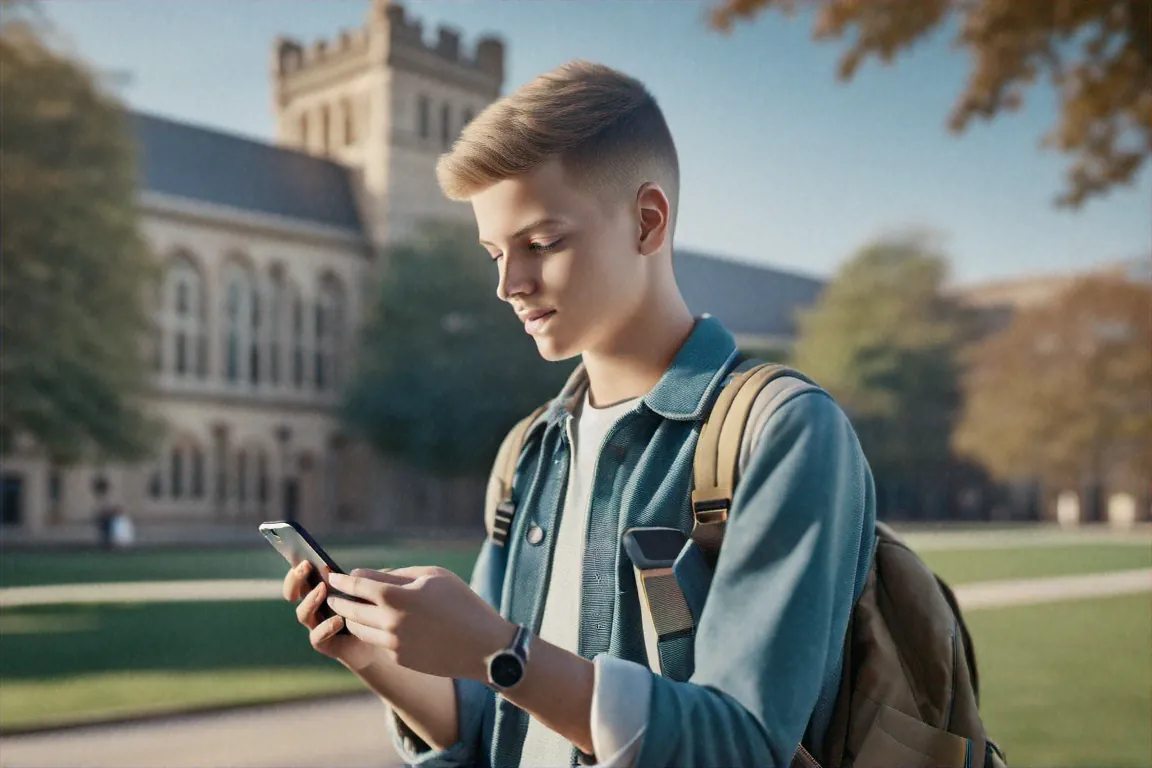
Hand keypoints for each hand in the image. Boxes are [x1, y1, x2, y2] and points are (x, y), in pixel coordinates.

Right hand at [281, 561, 378, 671]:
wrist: (388, 638)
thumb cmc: (378, 608)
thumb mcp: (371, 589)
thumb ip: (359, 581)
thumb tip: (347, 574)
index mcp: (322, 589)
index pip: (301, 577)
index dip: (297, 570)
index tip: (306, 561)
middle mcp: (316, 607)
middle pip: (293, 593)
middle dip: (295, 581)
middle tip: (305, 568)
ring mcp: (318, 626)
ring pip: (303, 614)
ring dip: (310, 600)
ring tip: (323, 589)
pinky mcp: (326, 644)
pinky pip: (317, 638)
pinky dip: (325, 628)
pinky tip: (339, 620)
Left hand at [326, 566, 515, 680]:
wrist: (484, 647)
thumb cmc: (462, 603)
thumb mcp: (434, 576)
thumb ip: (399, 574)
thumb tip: (371, 577)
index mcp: (397, 597)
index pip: (357, 585)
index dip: (342, 580)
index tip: (333, 576)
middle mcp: (389, 622)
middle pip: (351, 610)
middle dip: (339, 601)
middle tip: (332, 595)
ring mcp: (393, 644)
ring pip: (359, 629)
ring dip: (351, 618)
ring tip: (349, 610)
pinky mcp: (400, 659)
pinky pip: (378, 642)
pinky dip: (373, 631)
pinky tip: (375, 625)